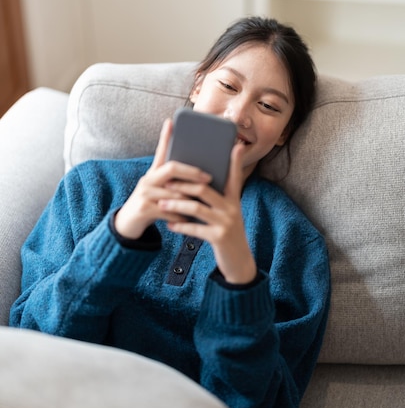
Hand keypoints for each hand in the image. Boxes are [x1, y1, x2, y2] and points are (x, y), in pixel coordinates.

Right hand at [114, 119, 211, 238]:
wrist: (128, 223)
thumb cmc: (151, 204)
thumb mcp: (159, 189)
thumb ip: (174, 182)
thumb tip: (198, 175)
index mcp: (153, 172)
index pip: (160, 151)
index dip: (165, 136)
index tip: (171, 122)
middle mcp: (148, 179)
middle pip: (171, 168)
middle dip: (192, 172)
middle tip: (208, 177)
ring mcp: (145, 193)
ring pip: (174, 193)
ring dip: (190, 199)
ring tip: (206, 201)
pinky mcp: (144, 209)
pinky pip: (169, 211)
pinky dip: (181, 216)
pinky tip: (190, 220)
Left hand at [159, 143, 257, 284]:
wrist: (239, 262)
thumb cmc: (227, 234)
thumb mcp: (228, 213)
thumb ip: (218, 197)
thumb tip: (201, 182)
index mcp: (233, 199)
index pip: (234, 175)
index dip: (234, 161)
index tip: (233, 145)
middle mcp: (232, 208)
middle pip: (204, 189)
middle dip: (182, 185)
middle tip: (165, 183)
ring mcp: (226, 223)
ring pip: (196, 208)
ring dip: (176, 205)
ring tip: (162, 204)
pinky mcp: (219, 237)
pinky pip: (195, 228)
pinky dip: (180, 226)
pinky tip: (170, 225)